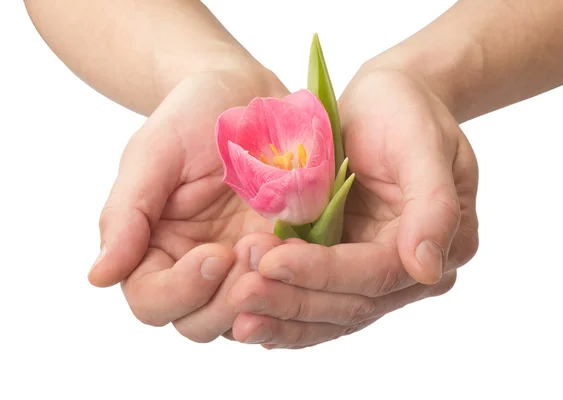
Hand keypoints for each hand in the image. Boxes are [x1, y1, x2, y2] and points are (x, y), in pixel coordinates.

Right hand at [88, 65, 289, 341]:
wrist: (246, 95)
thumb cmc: (192, 116)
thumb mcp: (153, 154)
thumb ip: (126, 215)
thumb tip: (99, 277)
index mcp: (155, 250)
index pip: (153, 301)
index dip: (182, 291)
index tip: (215, 254)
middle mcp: (198, 267)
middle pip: (201, 322)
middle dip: (228, 299)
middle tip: (254, 252)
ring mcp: (243, 265)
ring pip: (247, 316)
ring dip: (265, 294)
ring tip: (280, 247)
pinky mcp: (285, 255)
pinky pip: (290, 290)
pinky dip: (297, 282)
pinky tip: (307, 251)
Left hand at [227, 65, 478, 348]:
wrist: (385, 101)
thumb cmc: (407, 110)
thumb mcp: (423, 144)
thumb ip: (433, 205)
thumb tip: (427, 270)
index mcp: (445, 243)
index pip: (378, 274)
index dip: (324, 273)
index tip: (271, 262)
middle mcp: (411, 270)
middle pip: (351, 304)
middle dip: (293, 300)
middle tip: (240, 294)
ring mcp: (375, 271)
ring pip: (330, 313)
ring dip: (282, 317)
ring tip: (236, 316)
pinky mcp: (346, 264)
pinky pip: (316, 300)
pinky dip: (284, 315)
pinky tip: (248, 322)